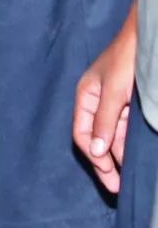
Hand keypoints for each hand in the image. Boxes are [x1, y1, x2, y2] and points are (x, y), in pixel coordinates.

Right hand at [73, 6, 136, 191]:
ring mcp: (113, 105)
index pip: (81, 133)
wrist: (147, 40)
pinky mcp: (128, 106)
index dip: (93, 155)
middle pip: (96, 139)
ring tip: (127, 178)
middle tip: (116, 187)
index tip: (108, 173)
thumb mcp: (113, 92)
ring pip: (112, 137)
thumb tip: (95, 151)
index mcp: (85, 96)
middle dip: (105, 163)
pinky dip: (127, 145)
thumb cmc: (125, 60)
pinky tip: (133, 158)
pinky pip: (125, 131)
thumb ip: (103, 121)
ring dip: (118, 156)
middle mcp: (97, 103)